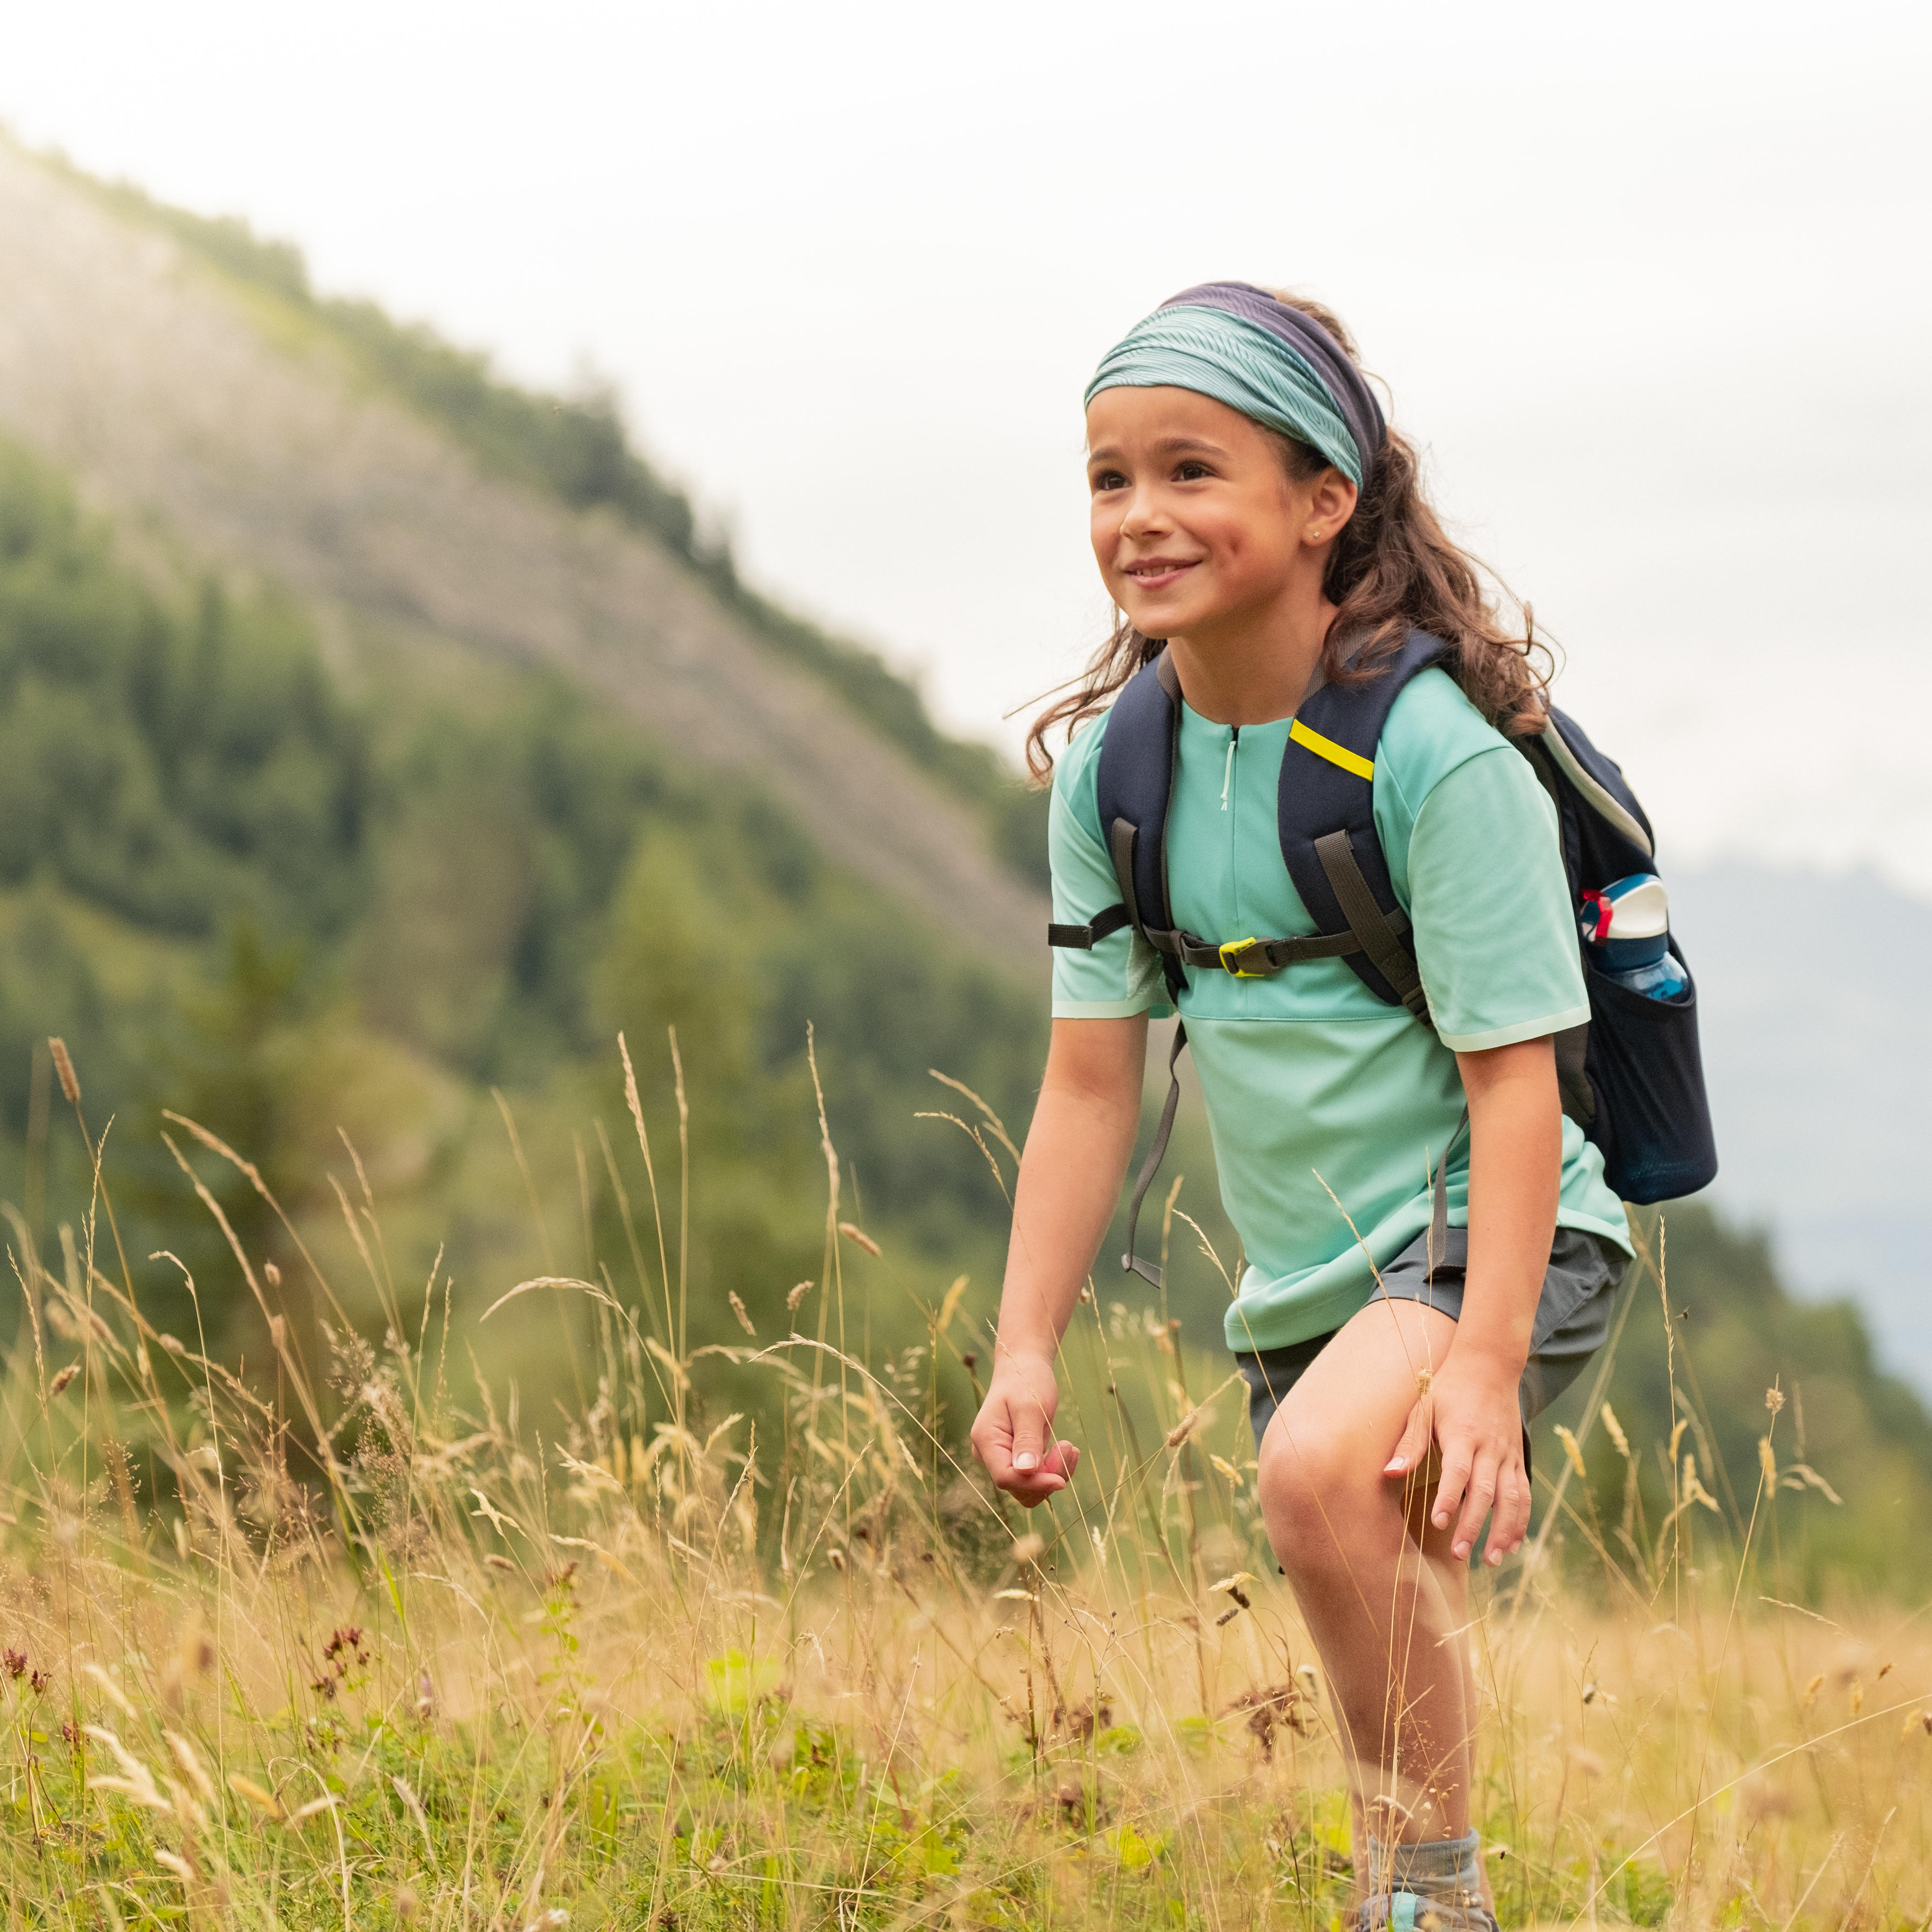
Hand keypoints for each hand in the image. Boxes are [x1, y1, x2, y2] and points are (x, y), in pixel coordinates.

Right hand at [970, 1350, 1079, 1507]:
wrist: (1024, 1366)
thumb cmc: (1026, 1380)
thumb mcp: (1030, 1406)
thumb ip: (1027, 1439)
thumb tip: (1025, 1471)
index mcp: (985, 1440)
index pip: (1006, 1478)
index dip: (1034, 1483)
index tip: (1061, 1479)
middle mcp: (989, 1454)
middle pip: (1018, 1487)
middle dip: (1046, 1476)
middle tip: (1068, 1447)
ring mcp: (1002, 1457)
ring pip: (1028, 1486)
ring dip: (1053, 1473)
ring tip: (1070, 1447)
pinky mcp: (1016, 1457)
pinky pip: (1035, 1476)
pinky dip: (1053, 1468)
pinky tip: (1066, 1448)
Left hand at [1382, 1345, 1528, 1565]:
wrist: (1489, 1366)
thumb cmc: (1448, 1390)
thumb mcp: (1424, 1407)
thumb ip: (1410, 1442)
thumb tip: (1390, 1472)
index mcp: (1463, 1434)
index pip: (1457, 1472)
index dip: (1449, 1498)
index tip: (1439, 1523)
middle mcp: (1490, 1447)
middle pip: (1486, 1492)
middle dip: (1474, 1525)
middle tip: (1462, 1554)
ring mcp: (1508, 1454)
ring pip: (1512, 1498)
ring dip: (1504, 1531)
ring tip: (1493, 1560)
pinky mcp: (1519, 1458)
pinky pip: (1525, 1493)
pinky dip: (1521, 1520)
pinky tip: (1514, 1544)